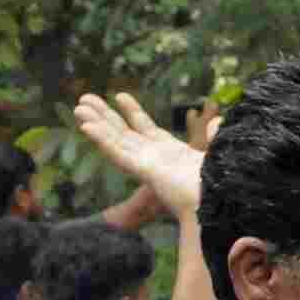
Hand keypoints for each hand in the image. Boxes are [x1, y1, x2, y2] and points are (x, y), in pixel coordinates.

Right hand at [73, 93, 215, 220]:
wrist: (220, 203)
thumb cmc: (219, 183)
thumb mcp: (217, 150)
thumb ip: (215, 135)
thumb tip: (216, 122)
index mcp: (170, 153)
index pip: (146, 128)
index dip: (132, 111)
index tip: (120, 95)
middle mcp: (154, 159)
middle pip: (123, 133)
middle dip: (104, 115)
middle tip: (84, 98)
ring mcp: (147, 165)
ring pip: (116, 141)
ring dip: (96, 124)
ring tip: (79, 108)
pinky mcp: (145, 172)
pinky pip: (119, 154)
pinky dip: (103, 140)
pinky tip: (87, 127)